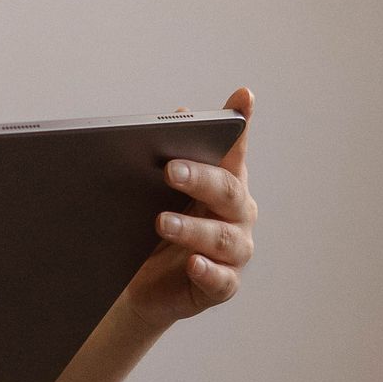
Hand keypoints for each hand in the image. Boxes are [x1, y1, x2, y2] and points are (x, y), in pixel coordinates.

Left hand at [120, 87, 256, 333]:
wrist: (140, 284)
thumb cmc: (152, 230)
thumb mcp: (153, 193)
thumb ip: (167, 157)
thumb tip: (176, 114)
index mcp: (224, 183)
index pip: (234, 149)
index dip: (241, 123)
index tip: (242, 97)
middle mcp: (238, 214)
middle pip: (227, 191)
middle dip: (200, 179)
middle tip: (170, 170)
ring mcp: (235, 251)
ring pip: (222, 237)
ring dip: (192, 228)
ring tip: (161, 222)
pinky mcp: (223, 285)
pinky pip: (221, 279)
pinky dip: (208, 270)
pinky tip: (192, 263)